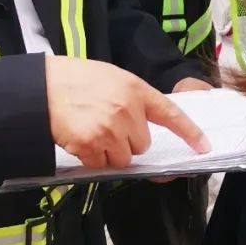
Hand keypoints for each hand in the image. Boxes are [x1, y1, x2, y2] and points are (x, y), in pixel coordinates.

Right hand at [46, 58, 208, 168]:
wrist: (42, 86)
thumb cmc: (77, 80)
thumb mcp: (114, 78)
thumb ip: (135, 99)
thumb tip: (147, 125)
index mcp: (136, 90)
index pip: (171, 114)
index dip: (190, 132)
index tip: (203, 147)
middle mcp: (126, 110)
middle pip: (142, 145)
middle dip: (127, 141)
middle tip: (106, 124)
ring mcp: (109, 129)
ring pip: (123, 159)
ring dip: (109, 152)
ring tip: (92, 131)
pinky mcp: (90, 145)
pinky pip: (101, 165)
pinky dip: (92, 158)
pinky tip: (81, 139)